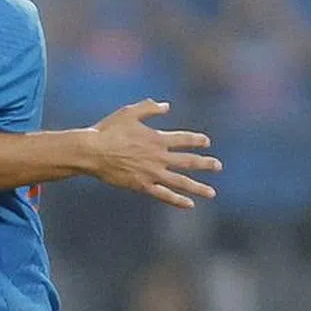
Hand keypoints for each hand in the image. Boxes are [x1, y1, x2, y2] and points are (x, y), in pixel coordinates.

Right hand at [86, 99, 221, 208]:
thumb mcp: (128, 113)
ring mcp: (152, 173)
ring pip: (181, 182)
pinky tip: (189, 204)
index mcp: (157, 139)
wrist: (92, 152)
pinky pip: (164, 194)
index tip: (206, 142)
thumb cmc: (108, 130)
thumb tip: (167, 105)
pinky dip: (177, 200)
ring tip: (212, 193)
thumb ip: (149, 108)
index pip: (184, 139)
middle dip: (205, 163)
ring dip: (198, 187)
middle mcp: (159, 157)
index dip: (197, 140)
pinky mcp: (142, 185)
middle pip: (188, 161)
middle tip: (218, 166)